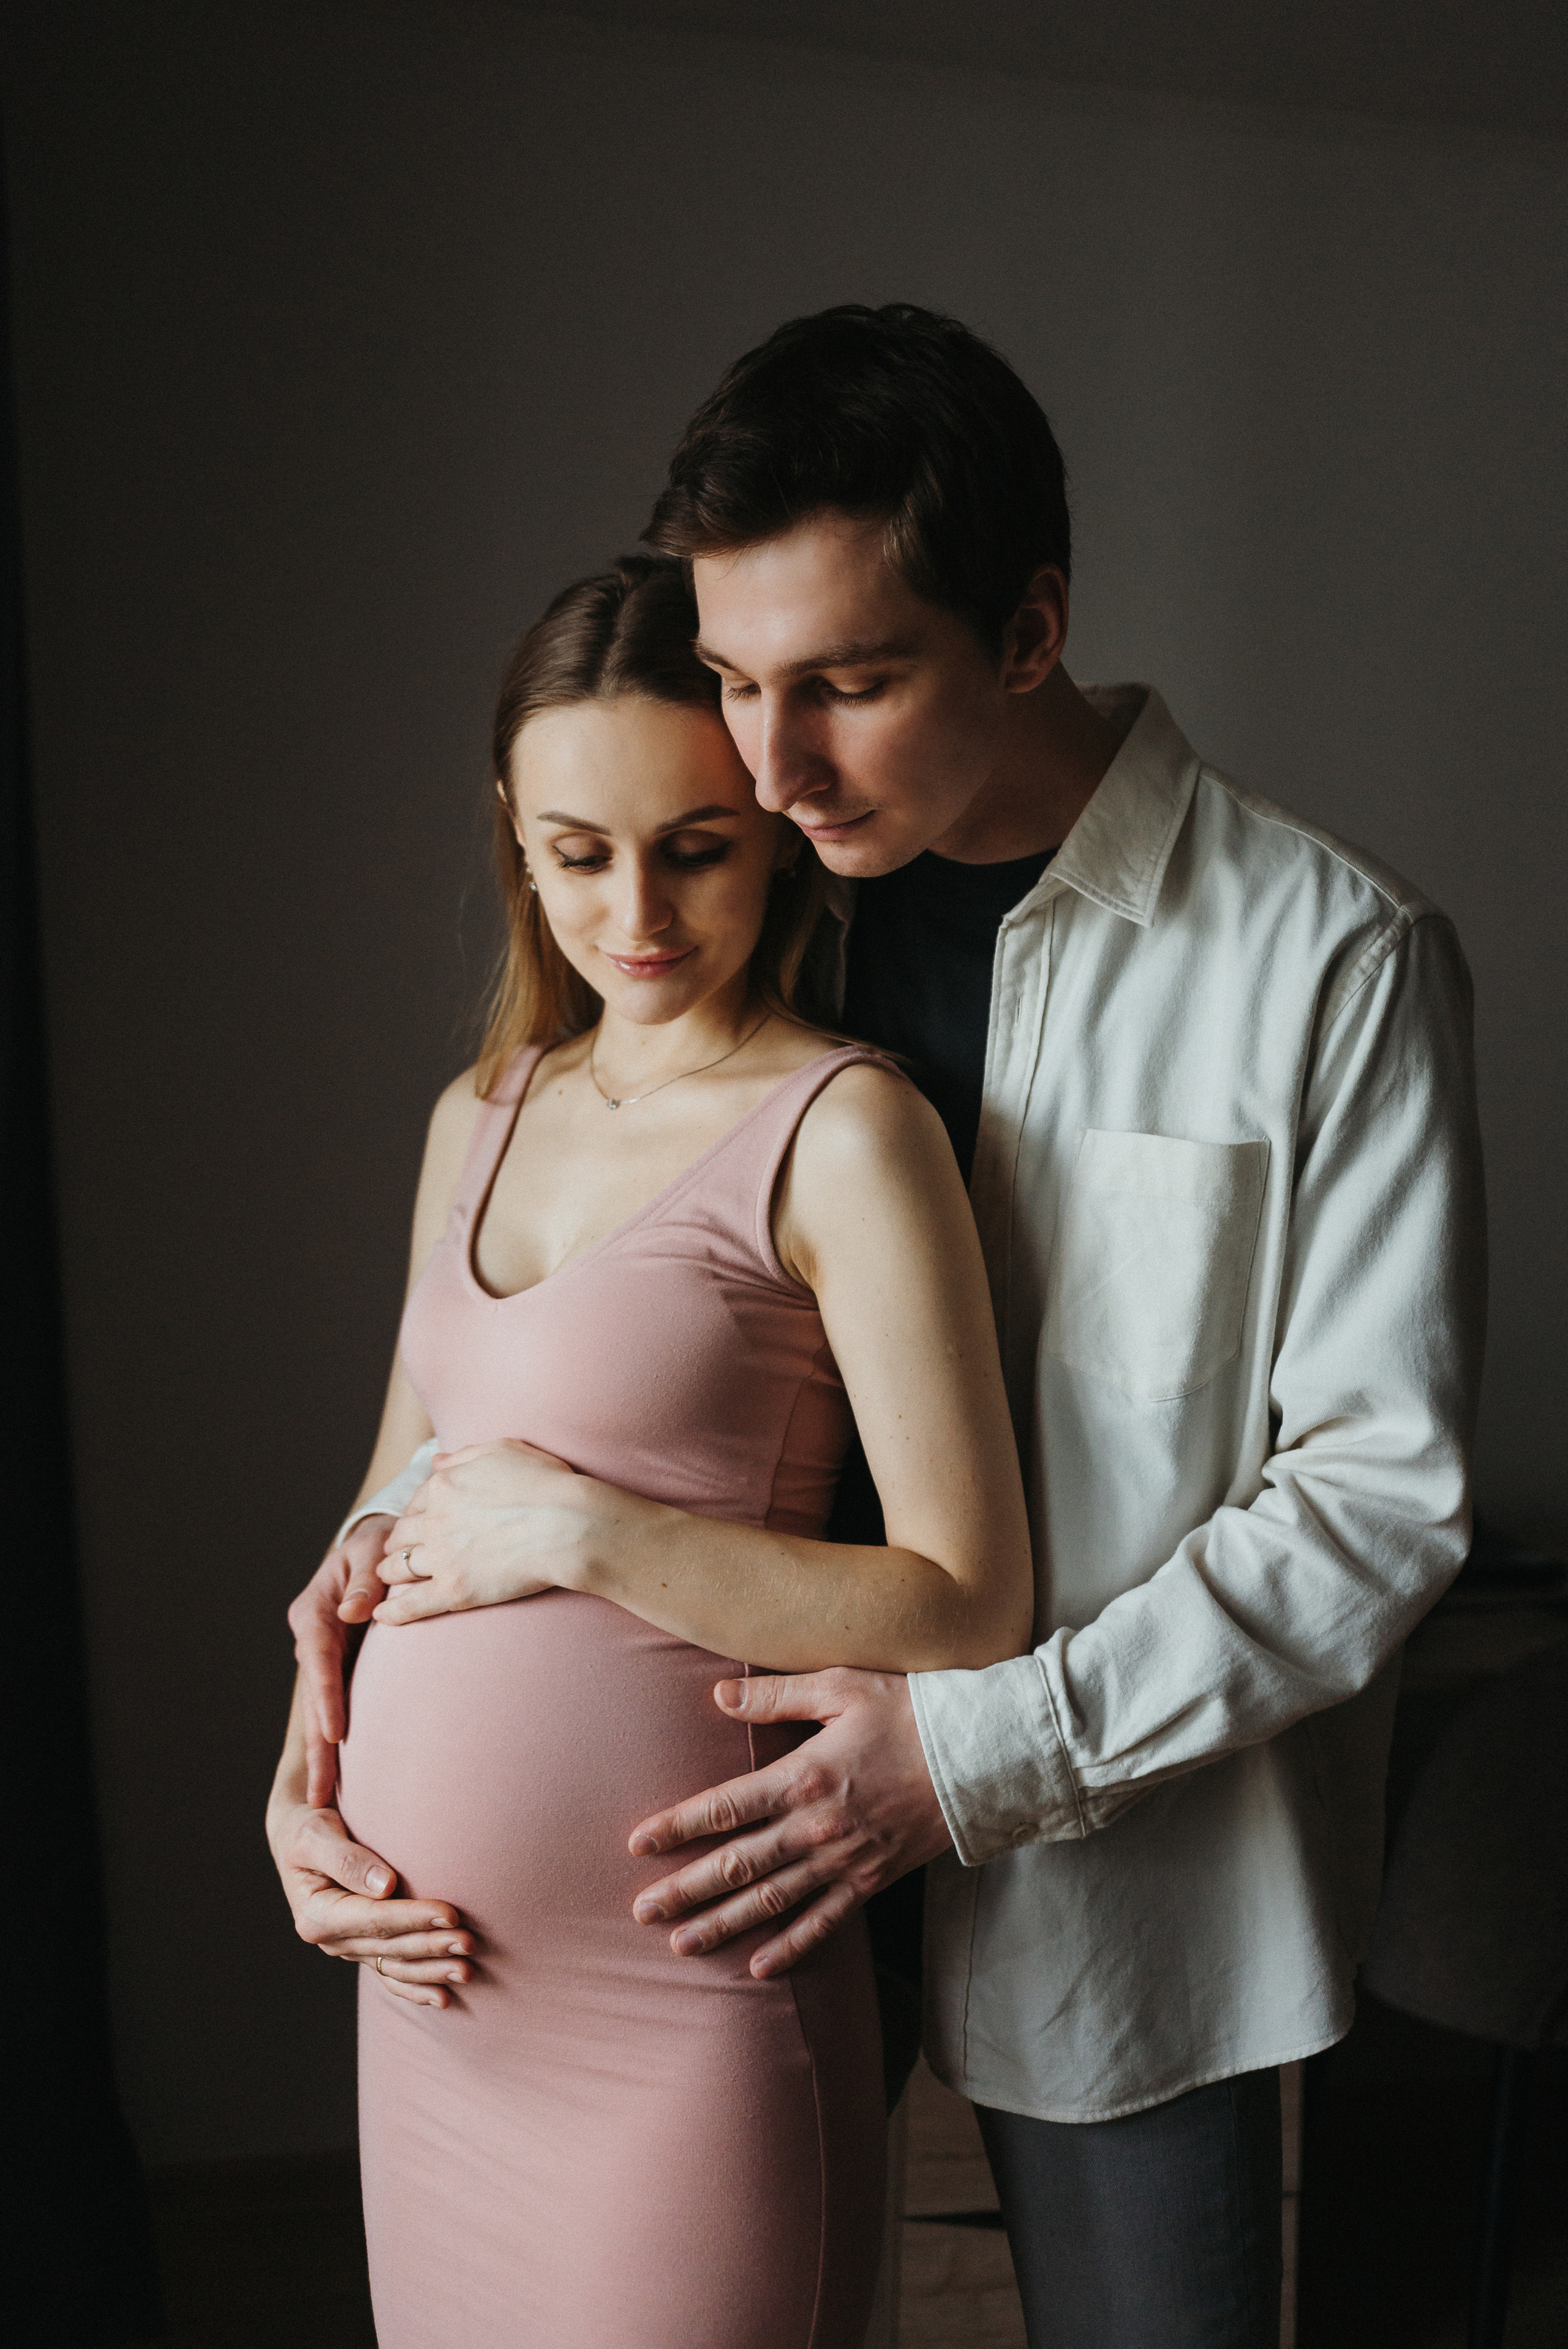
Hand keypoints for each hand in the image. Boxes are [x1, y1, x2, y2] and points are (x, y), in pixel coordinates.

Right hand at [265, 1791, 475, 2008]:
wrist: (299, 1841)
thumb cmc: (307, 1829)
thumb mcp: (314, 1835)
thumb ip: (346, 1859)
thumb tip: (386, 1885)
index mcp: (316, 1914)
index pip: (373, 1919)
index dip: (413, 1917)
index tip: (450, 1913)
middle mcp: (330, 1939)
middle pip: (389, 1946)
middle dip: (432, 1946)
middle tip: (470, 1943)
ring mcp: (347, 1948)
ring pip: (394, 1965)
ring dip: (432, 1971)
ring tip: (467, 1970)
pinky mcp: (362, 1948)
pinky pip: (390, 1973)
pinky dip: (416, 1988)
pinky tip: (443, 1999)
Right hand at [288, 1516, 395, 1805]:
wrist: (380, 1545)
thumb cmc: (381, 1543)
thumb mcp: (375, 1549)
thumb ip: (367, 1579)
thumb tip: (355, 1611)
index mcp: (314, 1611)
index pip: (318, 1658)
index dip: (325, 1695)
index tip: (335, 1732)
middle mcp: (313, 1639)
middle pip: (314, 1697)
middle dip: (317, 1746)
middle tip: (319, 1797)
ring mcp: (323, 1657)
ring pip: (321, 1709)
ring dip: (323, 1753)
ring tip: (324, 1801)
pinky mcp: (339, 1667)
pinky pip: (337, 1705)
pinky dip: (336, 1739)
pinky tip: (342, 1776)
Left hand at [374, 1440, 610, 1624]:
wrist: (568, 1525)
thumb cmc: (546, 1485)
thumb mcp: (504, 1451)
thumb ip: (465, 1456)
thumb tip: (436, 1461)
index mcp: (444, 1486)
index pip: (416, 1502)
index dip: (415, 1513)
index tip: (417, 1522)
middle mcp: (435, 1520)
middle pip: (402, 1534)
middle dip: (398, 1542)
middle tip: (398, 1551)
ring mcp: (441, 1557)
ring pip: (399, 1567)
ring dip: (390, 1572)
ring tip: (389, 1577)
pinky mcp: (453, 1590)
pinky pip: (411, 1605)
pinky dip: (393, 1612)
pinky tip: (383, 1617)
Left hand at [627, 1668, 952, 1978]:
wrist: (980, 1755)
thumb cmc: (909, 1710)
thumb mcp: (841, 1686)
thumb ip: (776, 1696)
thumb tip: (718, 1695)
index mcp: (803, 1776)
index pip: (724, 1806)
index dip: (677, 1826)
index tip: (637, 1843)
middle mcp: (816, 1827)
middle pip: (737, 1864)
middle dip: (685, 1890)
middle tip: (640, 1911)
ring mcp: (844, 1860)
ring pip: (770, 1902)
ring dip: (722, 1925)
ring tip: (681, 1944)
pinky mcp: (871, 1881)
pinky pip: (823, 1924)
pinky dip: (789, 1949)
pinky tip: (757, 1968)